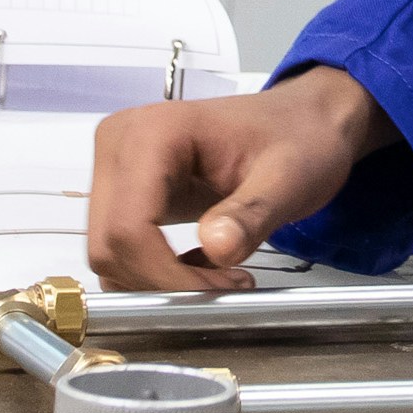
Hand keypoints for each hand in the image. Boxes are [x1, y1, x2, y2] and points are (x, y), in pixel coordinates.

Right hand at [85, 66, 395, 292]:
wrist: (303, 121)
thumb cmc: (300, 140)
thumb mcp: (289, 178)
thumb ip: (251, 214)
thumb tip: (216, 248)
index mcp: (151, 133)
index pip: (129, 227)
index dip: (165, 275)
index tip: (221, 290)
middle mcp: (119, 145)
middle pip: (110, 245)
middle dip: (163, 282)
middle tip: (226, 287)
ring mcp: (116, 166)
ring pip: (110, 252)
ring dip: (159, 281)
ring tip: (221, 276)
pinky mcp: (125, 189)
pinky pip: (121, 247)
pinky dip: (154, 271)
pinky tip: (202, 266)